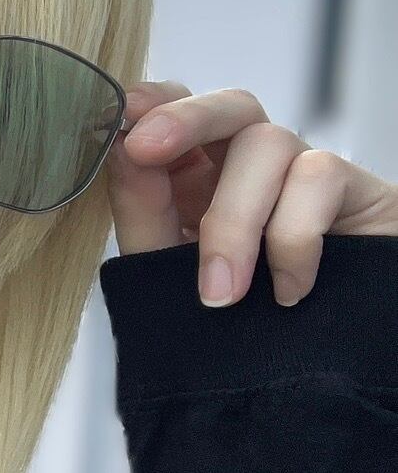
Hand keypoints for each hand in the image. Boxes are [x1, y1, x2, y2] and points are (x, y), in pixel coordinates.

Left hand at [105, 80, 397, 304]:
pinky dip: (292, 238)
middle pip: (230, 106)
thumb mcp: (168, 270)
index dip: (154, 104)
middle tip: (145, 148)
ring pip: (268, 142)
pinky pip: (318, 177)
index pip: (181, 112)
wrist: (312, 368)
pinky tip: (286, 291)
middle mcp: (253, 165)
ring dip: (233, 218)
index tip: (123, 113)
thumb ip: (143, 212)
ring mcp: (303, 171)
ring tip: (221, 294)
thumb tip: (124, 150)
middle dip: (184, 119)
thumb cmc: (233, 320)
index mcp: (201, 176)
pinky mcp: (351, 187)